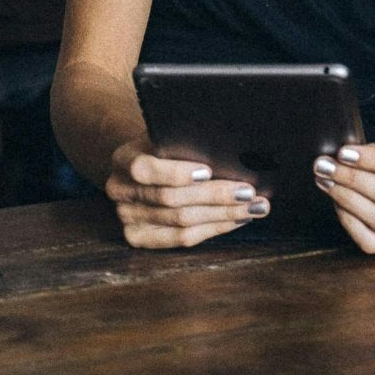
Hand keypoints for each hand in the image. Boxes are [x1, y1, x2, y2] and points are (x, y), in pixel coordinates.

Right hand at [106, 139, 270, 249]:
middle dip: (214, 196)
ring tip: (255, 207)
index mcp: (123, 160)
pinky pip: (181, 238)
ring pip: (181, 222)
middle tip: (249, 191)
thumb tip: (230, 146)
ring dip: (223, 214)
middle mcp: (119, 190)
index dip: (176, 173)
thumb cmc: (167, 147)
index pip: (145, 169)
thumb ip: (188, 140)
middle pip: (170, 199)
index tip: (208, 171)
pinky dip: (214, 228)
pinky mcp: (139, 238)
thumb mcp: (170, 135)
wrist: (145, 165)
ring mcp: (127, 217)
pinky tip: (238, 218)